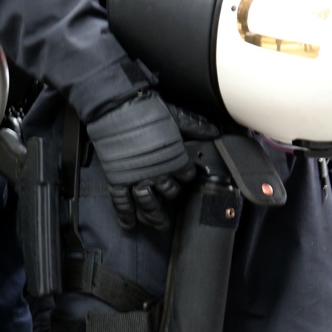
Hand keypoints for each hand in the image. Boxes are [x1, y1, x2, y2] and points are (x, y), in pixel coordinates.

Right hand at [87, 91, 217, 230]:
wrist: (117, 106)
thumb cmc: (146, 110)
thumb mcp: (176, 116)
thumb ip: (195, 126)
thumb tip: (214, 131)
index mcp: (174, 159)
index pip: (186, 175)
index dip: (186, 176)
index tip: (184, 176)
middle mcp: (157, 173)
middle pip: (169, 193)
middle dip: (172, 196)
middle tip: (171, 199)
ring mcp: (136, 178)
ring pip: (148, 203)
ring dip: (153, 216)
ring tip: (159, 225)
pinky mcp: (118, 178)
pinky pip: (122, 202)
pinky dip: (125, 215)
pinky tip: (129, 225)